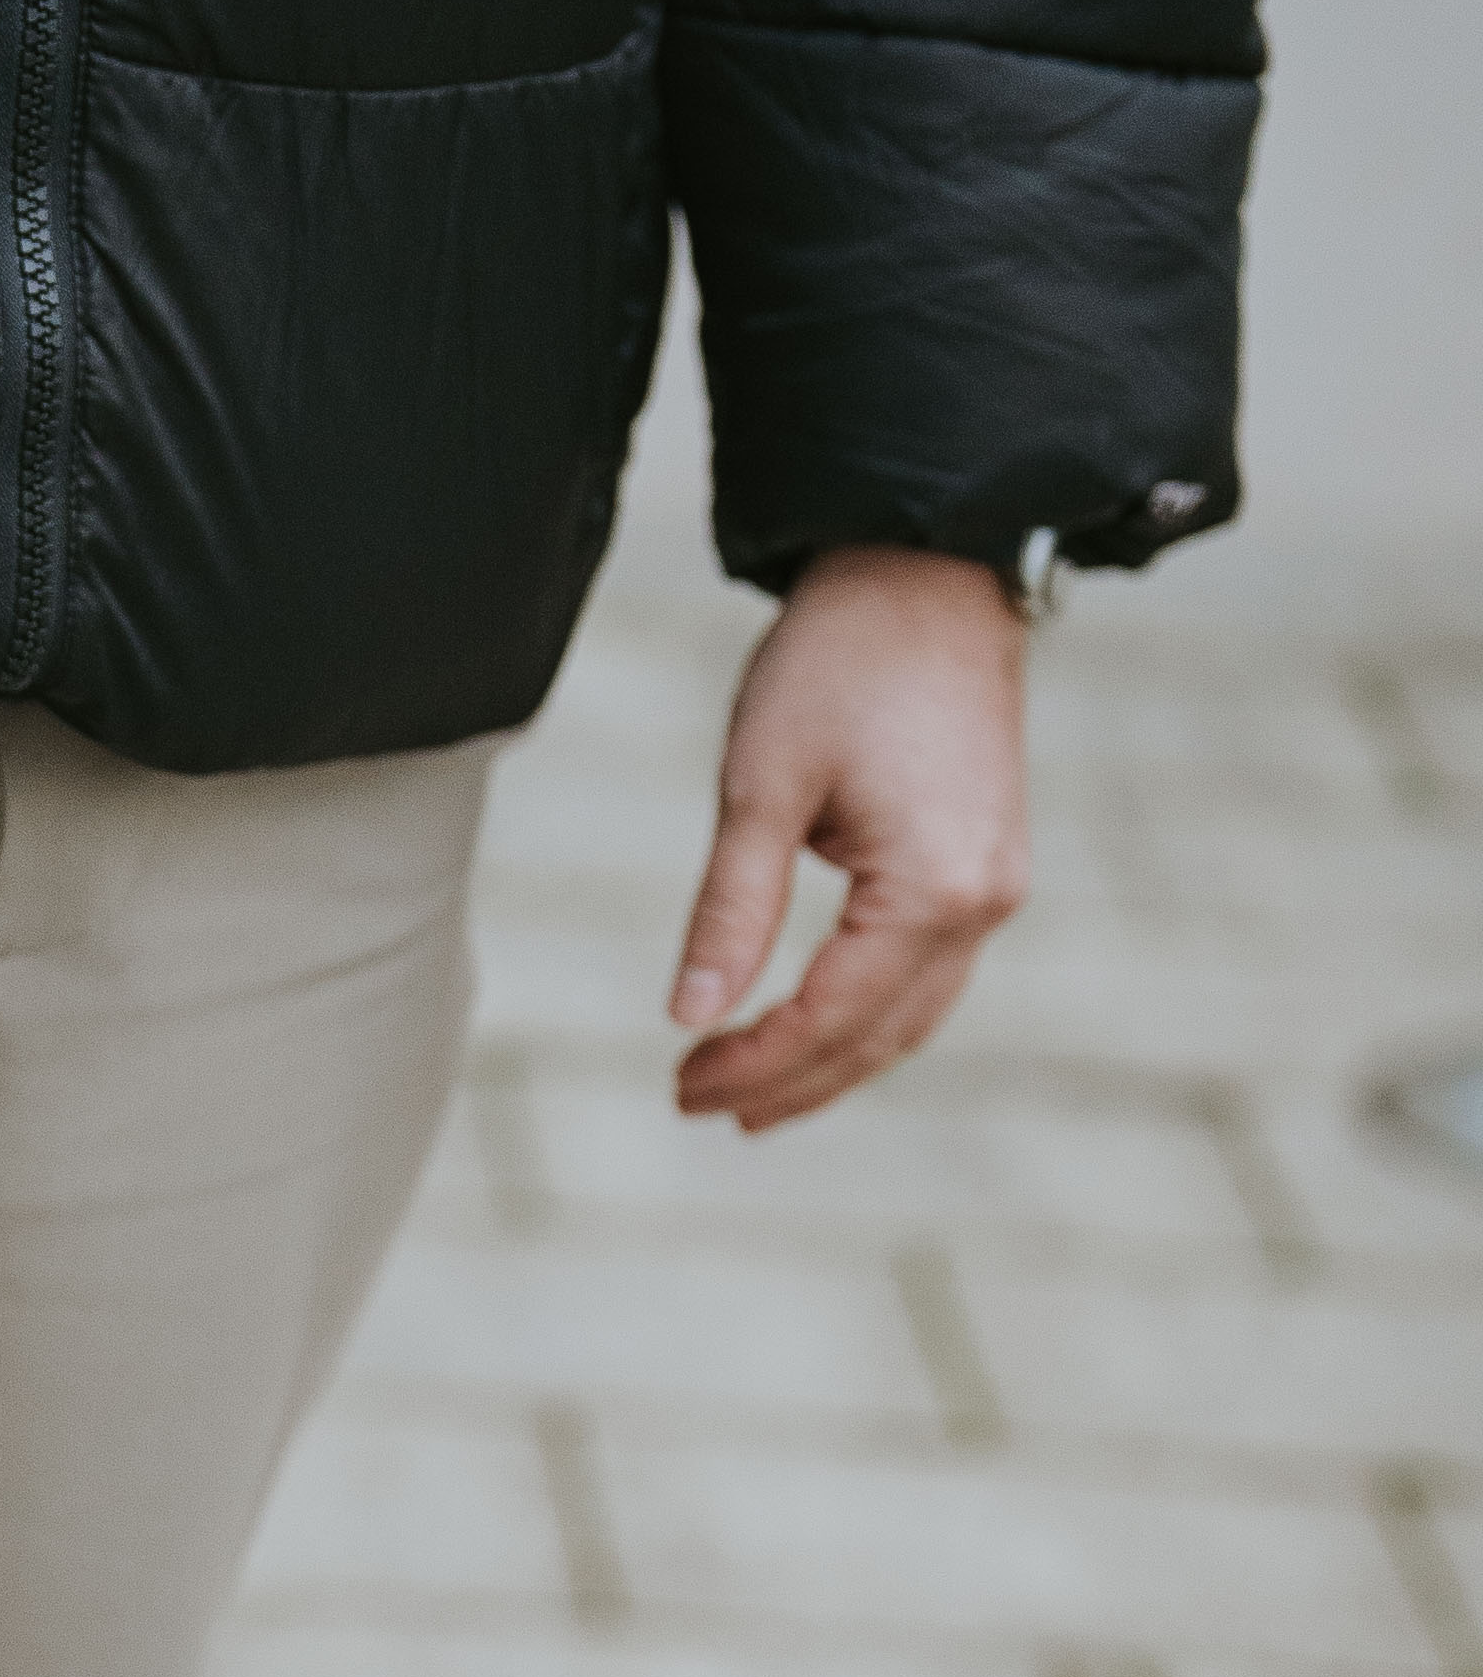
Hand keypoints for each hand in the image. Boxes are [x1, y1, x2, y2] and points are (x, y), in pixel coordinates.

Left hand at [669, 546, 1031, 1130]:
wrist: (927, 571)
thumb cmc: (839, 661)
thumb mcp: (762, 787)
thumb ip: (730, 911)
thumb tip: (688, 1016)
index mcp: (932, 889)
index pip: (829, 1017)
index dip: (752, 1063)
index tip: (680, 1085)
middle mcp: (983, 902)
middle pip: (879, 1037)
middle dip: (790, 1083)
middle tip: (700, 1106)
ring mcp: (996, 884)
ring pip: (913, 1016)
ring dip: (835, 1061)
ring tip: (752, 1098)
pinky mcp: (989, 862)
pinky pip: (932, 972)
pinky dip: (871, 1013)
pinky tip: (818, 1026)